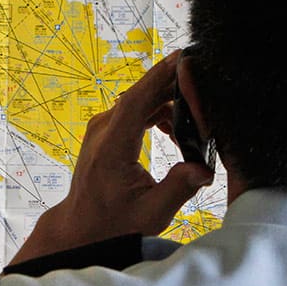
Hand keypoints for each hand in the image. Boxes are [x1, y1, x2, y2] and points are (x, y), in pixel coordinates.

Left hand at [9, 50, 213, 264]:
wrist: (82, 227)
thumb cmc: (114, 224)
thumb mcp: (151, 214)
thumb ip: (179, 188)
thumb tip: (205, 169)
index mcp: (112, 147)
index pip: (136, 101)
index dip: (159, 76)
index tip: (180, 58)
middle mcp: (103, 130)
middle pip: (142, 95)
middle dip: (175, 89)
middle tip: (205, 91)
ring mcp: (103, 127)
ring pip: (141, 101)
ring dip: (169, 104)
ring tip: (195, 125)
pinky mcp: (108, 130)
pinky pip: (136, 110)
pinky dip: (158, 113)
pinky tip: (176, 131)